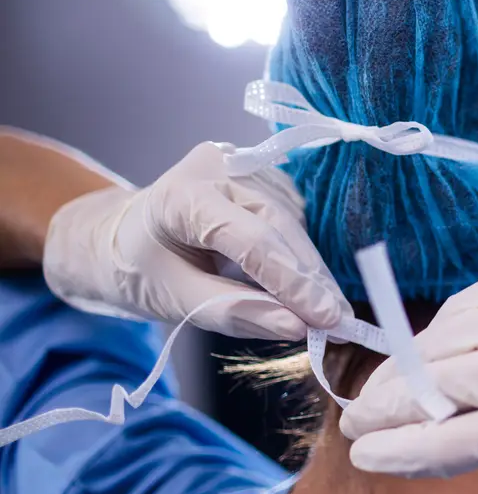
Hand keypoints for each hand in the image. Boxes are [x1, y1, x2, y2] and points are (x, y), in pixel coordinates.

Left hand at [42, 141, 348, 339]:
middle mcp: (218, 167)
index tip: (328, 320)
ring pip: (294, 224)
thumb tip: (297, 328)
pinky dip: (302, 258)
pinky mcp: (263, 177)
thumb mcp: (175, 300)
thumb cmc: (140, 268)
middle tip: (339, 321)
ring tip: (326, 310)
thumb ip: (235, 312)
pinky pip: (294, 220)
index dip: (293, 284)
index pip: (253, 240)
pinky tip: (307, 286)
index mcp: (183, 195)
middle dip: (311, 279)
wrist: (123, 235)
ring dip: (311, 271)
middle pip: (280, 228)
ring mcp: (244, 166)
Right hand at [340, 229, 477, 476]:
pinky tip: (418, 354)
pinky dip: (430, 339)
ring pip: (428, 348)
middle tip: (355, 423)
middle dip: (378, 412)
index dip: (395, 453)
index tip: (364, 453)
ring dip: (394, 374)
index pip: (443, 443)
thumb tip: (415, 428)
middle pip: (423, 392)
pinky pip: (452, 315)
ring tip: (379, 393)